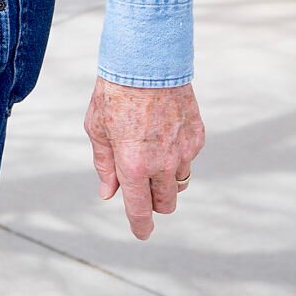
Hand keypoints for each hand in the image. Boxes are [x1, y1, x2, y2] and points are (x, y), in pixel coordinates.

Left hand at [84, 77, 204, 239]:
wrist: (147, 62)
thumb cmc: (114, 93)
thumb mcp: (97, 128)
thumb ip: (104, 165)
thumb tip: (108, 194)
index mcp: (134, 165)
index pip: (140, 209)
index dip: (141, 226)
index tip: (142, 233)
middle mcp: (163, 164)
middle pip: (166, 203)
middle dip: (153, 201)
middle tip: (141, 186)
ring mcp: (184, 151)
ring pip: (180, 182)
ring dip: (167, 180)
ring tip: (151, 154)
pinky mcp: (198, 137)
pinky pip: (189, 158)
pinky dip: (177, 154)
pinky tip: (163, 132)